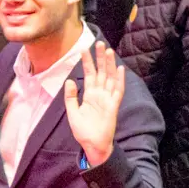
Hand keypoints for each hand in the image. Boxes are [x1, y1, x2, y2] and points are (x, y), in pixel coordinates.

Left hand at [64, 42, 125, 165]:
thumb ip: (71, 97)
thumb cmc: (83, 131)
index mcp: (89, 95)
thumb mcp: (72, 112)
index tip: (84, 49)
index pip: (89, 74)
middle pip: (100, 72)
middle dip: (100, 58)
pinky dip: (119, 80)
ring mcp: (107, 99)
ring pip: (109, 78)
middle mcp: (99, 94)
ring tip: (108, 51)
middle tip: (99, 43)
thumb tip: (69, 81)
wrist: (92, 145)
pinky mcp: (113, 106)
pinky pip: (117, 91)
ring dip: (109, 64)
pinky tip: (119, 69)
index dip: (87, 62)